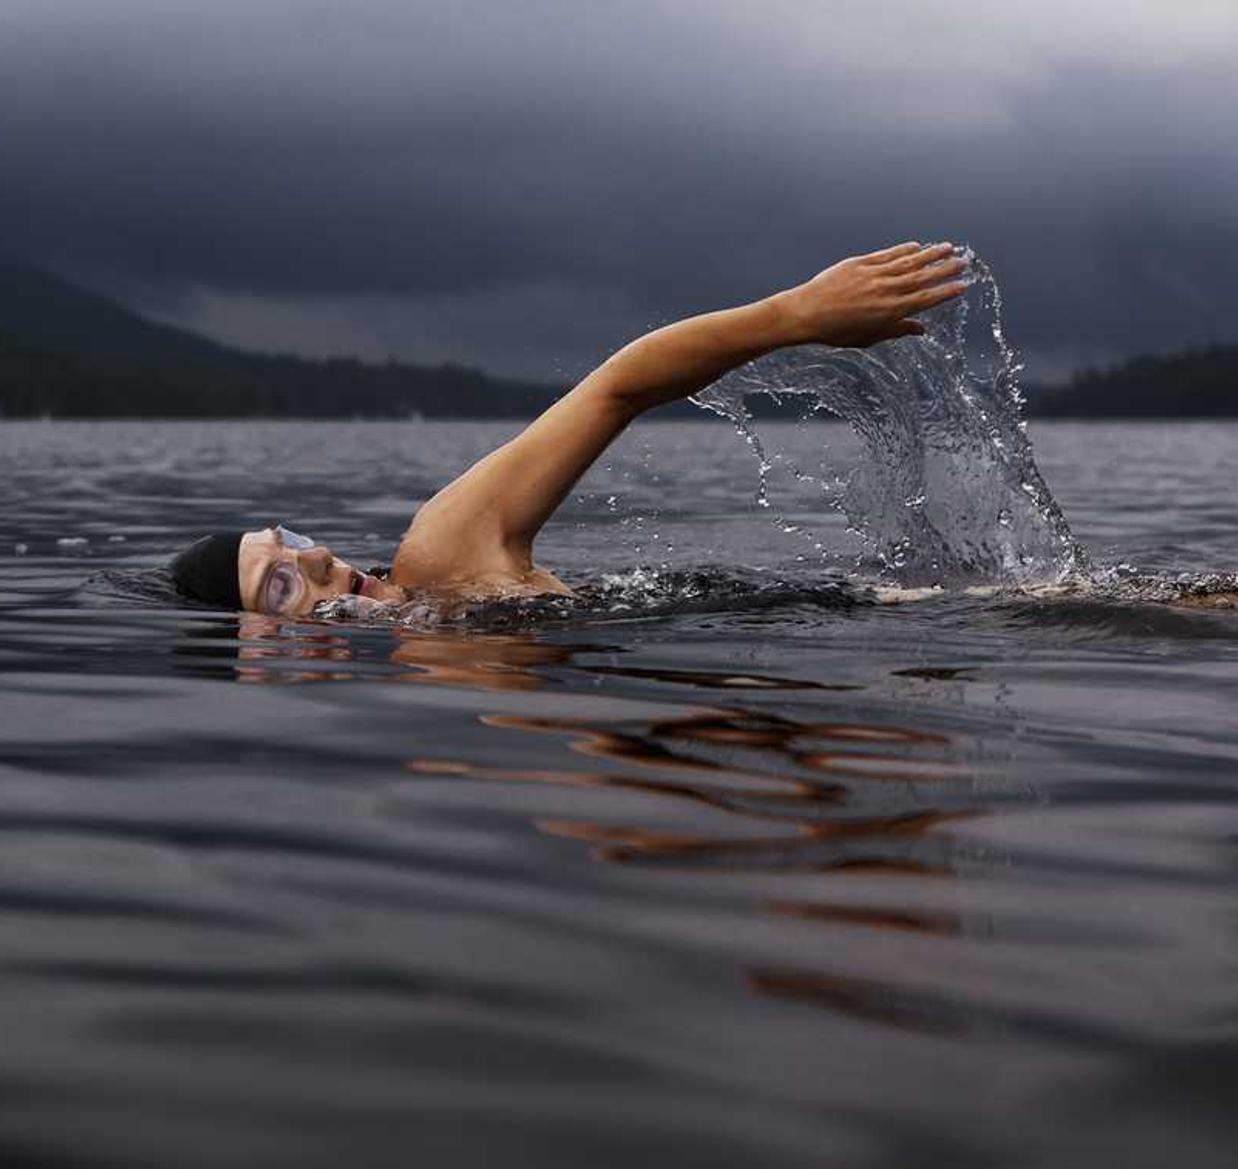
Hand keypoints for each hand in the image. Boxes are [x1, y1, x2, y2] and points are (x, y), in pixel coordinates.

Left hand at [774, 241, 969, 348]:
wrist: (806, 313)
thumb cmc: (835, 331)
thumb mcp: (868, 338)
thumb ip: (896, 331)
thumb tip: (921, 329)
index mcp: (889, 312)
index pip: (926, 299)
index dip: (946, 291)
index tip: (964, 285)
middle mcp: (885, 291)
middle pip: (922, 277)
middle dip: (945, 269)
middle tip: (965, 261)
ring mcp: (874, 275)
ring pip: (908, 262)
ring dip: (930, 254)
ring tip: (948, 247)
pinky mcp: (860, 264)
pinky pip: (887, 255)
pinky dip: (903, 249)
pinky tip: (917, 245)